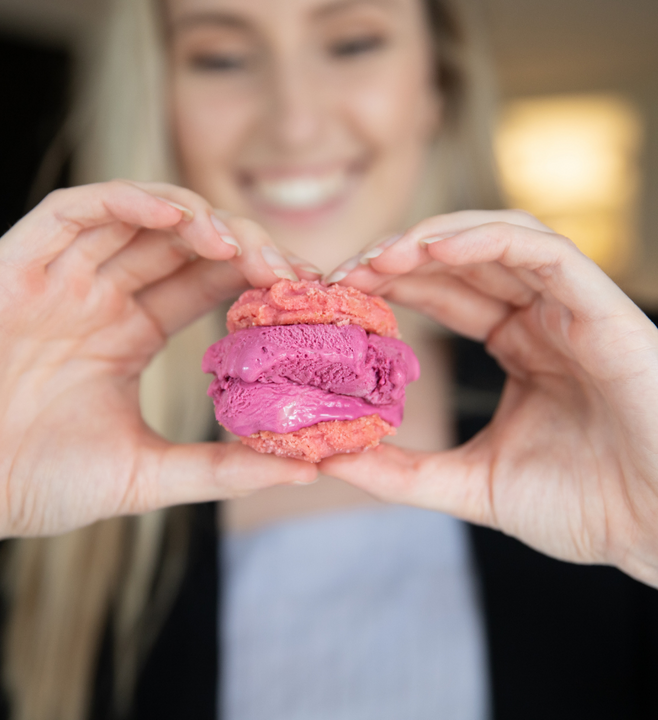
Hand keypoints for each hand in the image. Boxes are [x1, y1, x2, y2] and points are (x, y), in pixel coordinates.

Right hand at [0, 180, 316, 573]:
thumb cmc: (38, 484)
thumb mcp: (147, 473)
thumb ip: (222, 469)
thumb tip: (307, 473)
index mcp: (130, 332)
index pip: (205, 283)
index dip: (254, 276)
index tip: (303, 290)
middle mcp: (101, 296)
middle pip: (183, 243)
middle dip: (238, 244)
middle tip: (282, 268)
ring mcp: (62, 276)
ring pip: (139, 216)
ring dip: (194, 217)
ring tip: (235, 244)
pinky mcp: (19, 263)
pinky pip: (79, 210)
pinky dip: (128, 201)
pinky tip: (176, 216)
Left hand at [320, 210, 657, 586]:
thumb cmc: (584, 507)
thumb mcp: (471, 484)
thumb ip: (404, 472)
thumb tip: (331, 457)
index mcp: (516, 345)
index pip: (442, 293)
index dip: (389, 285)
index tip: (338, 294)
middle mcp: (541, 318)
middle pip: (460, 259)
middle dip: (398, 256)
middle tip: (342, 272)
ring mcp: (572, 309)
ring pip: (499, 240)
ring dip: (434, 238)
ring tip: (379, 256)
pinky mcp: (606, 310)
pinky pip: (545, 253)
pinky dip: (488, 241)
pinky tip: (434, 250)